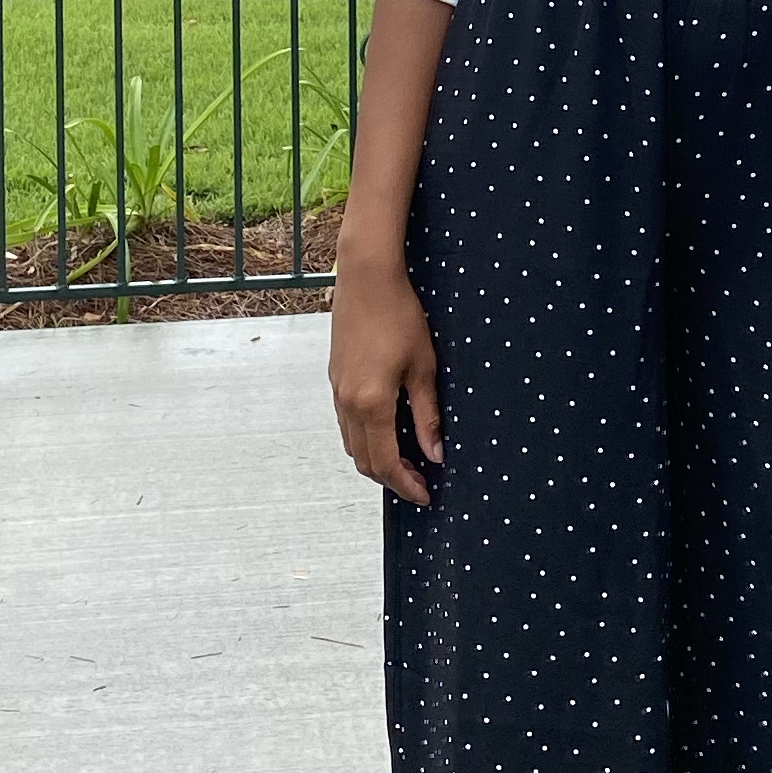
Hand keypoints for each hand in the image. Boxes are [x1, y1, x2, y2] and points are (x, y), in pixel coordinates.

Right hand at [329, 254, 443, 506]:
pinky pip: (346, 423)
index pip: (385, 462)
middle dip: (390, 478)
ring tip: (406, 460)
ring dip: (376, 459)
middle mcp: (348, 402)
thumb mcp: (423, 367)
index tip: (425, 494)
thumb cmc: (399, 315)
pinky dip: (365, 438)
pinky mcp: (336, 379)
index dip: (405, 484)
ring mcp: (337, 391)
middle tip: (419, 482)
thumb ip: (427, 415)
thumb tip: (435, 453)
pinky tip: (387, 430)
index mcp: (371, 403)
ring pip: (352, 444)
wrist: (367, 278)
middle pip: (364, 460)